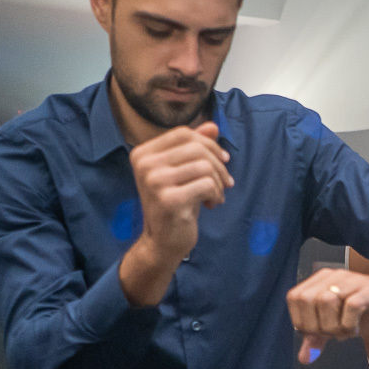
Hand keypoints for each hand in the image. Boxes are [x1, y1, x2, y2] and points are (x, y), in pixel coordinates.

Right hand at [129, 122, 233, 264]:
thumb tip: (212, 126)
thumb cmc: (175, 204)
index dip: (208, 143)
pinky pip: (206, 184)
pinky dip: (216, 194)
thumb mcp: (183, 172)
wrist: (162, 242)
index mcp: (143, 153)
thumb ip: (194, 147)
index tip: (223, 160)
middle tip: (225, 182)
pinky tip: (211, 204)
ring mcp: (154, 181)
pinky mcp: (168, 199)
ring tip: (215, 195)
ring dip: (218, 182)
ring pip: (204, 166)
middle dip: (219, 165)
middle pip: (196, 147)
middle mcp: (144, 164)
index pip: (183, 133)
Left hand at [288, 267, 368, 362]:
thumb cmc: (367, 312)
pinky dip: (349, 325)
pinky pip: (351, 306)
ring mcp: (353, 281)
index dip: (301, 320)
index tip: (318, 333)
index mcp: (322, 280)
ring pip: (326, 301)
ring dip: (333, 326)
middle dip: (316, 325)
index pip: (294, 297)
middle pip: (307, 300)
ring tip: (345, 332)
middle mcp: (335, 276)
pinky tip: (356, 330)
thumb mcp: (338, 326)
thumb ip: (319, 338)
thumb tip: (304, 359)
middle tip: (333, 334)